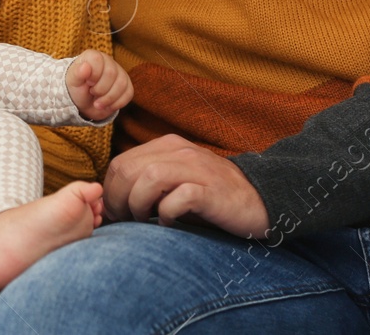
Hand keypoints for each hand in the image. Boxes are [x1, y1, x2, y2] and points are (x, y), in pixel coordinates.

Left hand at [66, 50, 132, 120]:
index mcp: (93, 56)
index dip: (93, 75)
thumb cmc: (78, 88)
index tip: (87, 83)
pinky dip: (117, 103)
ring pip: (122, 84)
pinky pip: (129, 93)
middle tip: (92, 93)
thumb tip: (85, 66)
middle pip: (111, 73)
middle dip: (100, 89)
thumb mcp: (73, 82)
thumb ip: (77, 73)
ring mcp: (120, 73)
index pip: (98, 59)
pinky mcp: (127, 85)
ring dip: (109, 99)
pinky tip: (107, 105)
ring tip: (98, 104)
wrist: (85, 103)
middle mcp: (108, 62)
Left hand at [102, 133, 269, 238]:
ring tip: (146, 220)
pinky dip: (167, 213)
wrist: (260, 199)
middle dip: (118, 200)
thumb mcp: (176, 182)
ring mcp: (197, 168)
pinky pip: (178, 197)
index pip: (120, 163)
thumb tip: (113, 204)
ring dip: (139, 205)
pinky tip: (170, 222)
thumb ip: (147, 184)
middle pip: (128, 169)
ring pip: (149, 178)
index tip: (115, 213)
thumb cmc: (211, 197)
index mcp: (166, 146)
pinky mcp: (212, 190)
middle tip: (126, 221)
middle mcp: (179, 151)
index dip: (110, 191)